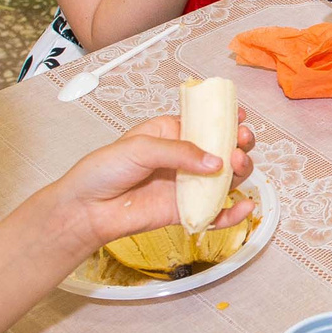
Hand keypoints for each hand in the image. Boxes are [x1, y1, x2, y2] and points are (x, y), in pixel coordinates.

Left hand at [46, 114, 259, 252]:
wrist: (87, 208)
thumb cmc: (103, 170)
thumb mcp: (140, 147)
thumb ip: (179, 151)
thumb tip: (215, 161)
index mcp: (172, 133)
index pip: (206, 124)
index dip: (226, 120)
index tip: (240, 119)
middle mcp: (184, 158)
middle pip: (223, 150)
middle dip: (239, 145)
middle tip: (240, 144)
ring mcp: (186, 185)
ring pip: (225, 179)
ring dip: (241, 172)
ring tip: (238, 166)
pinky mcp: (185, 211)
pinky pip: (215, 213)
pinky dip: (233, 213)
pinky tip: (244, 207)